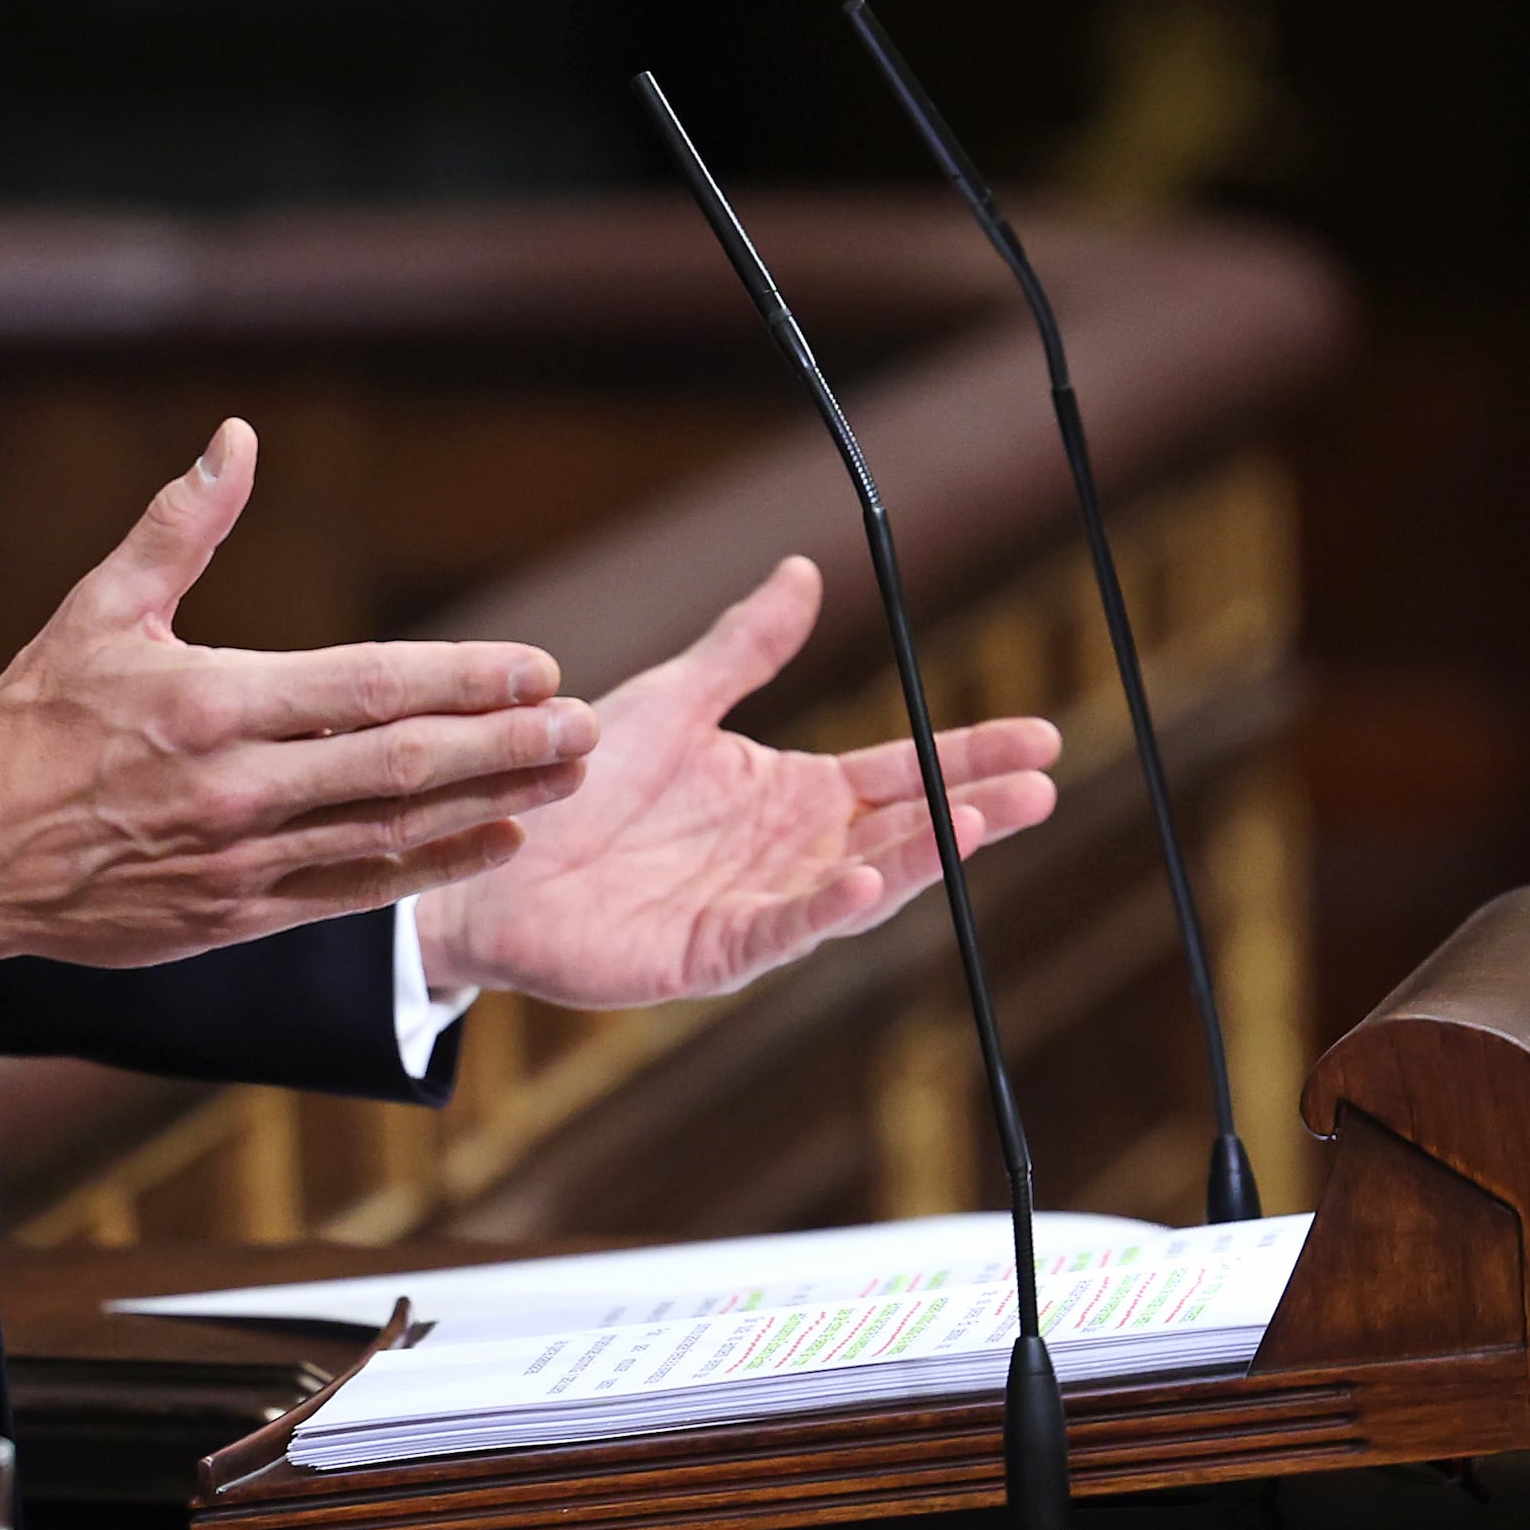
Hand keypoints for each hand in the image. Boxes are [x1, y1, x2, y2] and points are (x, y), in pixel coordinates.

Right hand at [0, 419, 598, 974]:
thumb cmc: (32, 721)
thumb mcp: (98, 610)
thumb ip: (181, 526)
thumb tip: (237, 436)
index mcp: (210, 704)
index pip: (366, 688)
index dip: (462, 680)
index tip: (537, 669)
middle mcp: (236, 788)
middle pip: (399, 765)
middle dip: (504, 746)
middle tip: (586, 726)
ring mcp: (241, 862)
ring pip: (390, 834)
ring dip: (489, 805)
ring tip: (567, 779)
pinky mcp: (237, 917)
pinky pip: (355, 895)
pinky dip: (432, 870)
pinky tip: (496, 841)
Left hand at [407, 557, 1063, 1011]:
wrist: (486, 848)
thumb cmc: (578, 781)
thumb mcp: (674, 699)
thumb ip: (745, 648)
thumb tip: (805, 573)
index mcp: (787, 795)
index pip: (899, 773)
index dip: (968, 756)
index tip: (1042, 737)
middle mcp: (784, 855)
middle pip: (899, 831)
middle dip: (971, 809)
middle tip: (1042, 787)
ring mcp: (753, 908)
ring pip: (856, 885)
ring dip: (918, 859)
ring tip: (978, 822)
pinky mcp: (705, 955)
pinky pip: (776, 932)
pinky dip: (823, 910)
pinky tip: (865, 884)